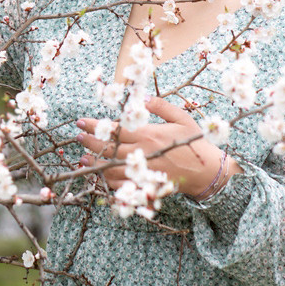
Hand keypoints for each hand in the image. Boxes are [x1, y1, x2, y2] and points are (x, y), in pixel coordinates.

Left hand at [76, 97, 241, 198]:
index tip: (81, 122)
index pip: (115, 130)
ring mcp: (143, 172)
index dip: (95, 126)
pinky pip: (122, 187)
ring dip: (94, 164)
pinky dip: (108, 182)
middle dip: (89, 143)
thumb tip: (143, 98)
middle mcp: (143, 154)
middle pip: (108, 149)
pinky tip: (100, 176)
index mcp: (148, 135)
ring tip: (82, 159)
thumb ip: (161, 106)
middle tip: (76, 137)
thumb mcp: (181, 118)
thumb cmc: (194, 141)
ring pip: (111, 170)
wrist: (208, 171)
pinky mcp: (146, 186)